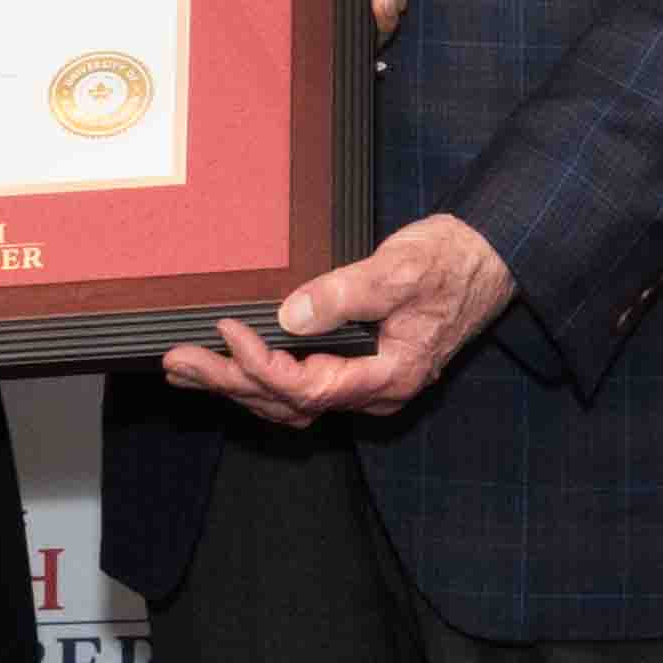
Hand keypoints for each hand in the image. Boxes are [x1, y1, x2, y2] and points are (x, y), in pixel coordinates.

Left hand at [160, 211, 513, 428]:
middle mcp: (373, 392)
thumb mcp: (399, 271)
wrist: (484, 259)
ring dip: (235, 386)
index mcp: (389, 375)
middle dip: (229, 382)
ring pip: (289, 403)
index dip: (262, 363)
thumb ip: (346, 295)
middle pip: (289, 403)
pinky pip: (298, 389)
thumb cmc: (449, 263)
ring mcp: (362, 384)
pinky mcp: (353, 369)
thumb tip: (291, 315)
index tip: (227, 329)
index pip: (310, 388)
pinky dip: (256, 380)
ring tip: (183, 368)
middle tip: (178, 360)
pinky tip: (223, 367)